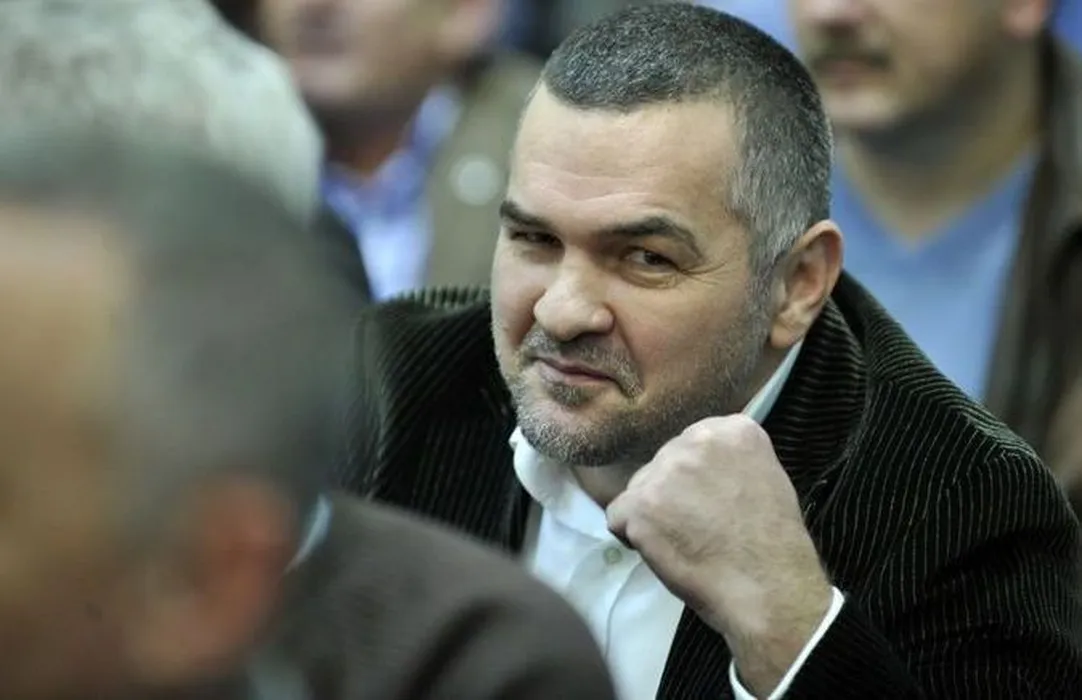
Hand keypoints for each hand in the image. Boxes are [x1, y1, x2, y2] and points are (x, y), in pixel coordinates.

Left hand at [606, 415, 832, 694]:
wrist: (769, 588)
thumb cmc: (774, 543)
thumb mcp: (766, 478)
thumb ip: (730, 461)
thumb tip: (702, 470)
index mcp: (732, 430)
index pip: (694, 443)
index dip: (698, 477)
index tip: (713, 500)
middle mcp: (696, 440)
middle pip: (664, 462)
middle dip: (673, 491)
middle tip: (697, 525)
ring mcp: (665, 471)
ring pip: (640, 487)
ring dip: (652, 513)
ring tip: (683, 542)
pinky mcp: (641, 504)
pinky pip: (618, 515)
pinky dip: (633, 536)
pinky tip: (664, 552)